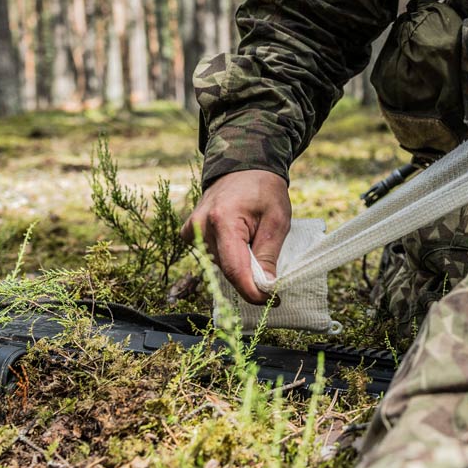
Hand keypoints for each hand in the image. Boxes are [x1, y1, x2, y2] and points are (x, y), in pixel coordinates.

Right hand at [180, 170, 290, 303]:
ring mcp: (192, 229)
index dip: (251, 291)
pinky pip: (211, 255)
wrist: (244, 166)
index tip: (270, 301)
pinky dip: (228, 254)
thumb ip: (268, 255)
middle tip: (271, 273)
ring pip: (219, 264)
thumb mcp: (277, 220)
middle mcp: (200, 226)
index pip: (234, 269)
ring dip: (239, 262)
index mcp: (222, 220)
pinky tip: (238, 239)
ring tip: (255, 242)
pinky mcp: (190, 232)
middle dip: (250, 277)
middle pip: (227, 269)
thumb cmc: (264, 190)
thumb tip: (265, 287)